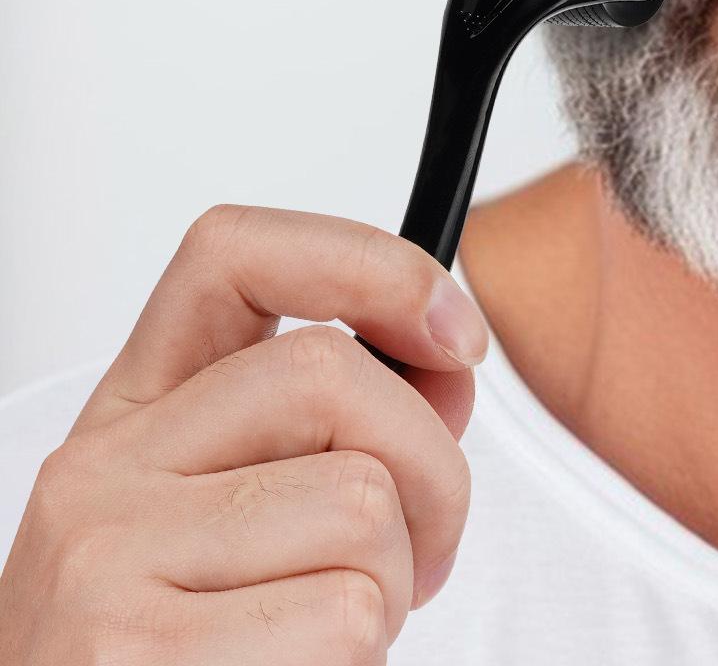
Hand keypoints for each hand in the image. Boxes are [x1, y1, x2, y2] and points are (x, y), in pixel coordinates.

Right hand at [0, 204, 488, 662]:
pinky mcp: (133, 654)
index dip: (369, 264)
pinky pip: (341, 616)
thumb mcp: (244, 517)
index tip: (453, 329)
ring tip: (337, 635)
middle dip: (431, 468)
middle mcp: (101, 471)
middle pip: (330, 375)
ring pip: (361, 505)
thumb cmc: (187, 655)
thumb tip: (448, 368)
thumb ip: (342, 430)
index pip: (235, 254)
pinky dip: (363, 659)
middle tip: (424, 553)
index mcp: (136, 416)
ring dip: (396, 585)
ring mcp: (105, 559)